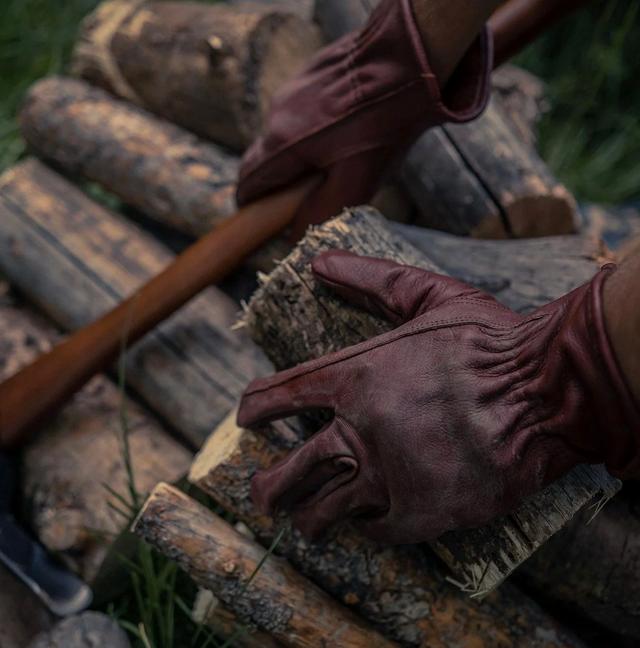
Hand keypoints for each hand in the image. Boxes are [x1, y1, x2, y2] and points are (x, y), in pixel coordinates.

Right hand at [236, 0, 491, 239]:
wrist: (406, 60)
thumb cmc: (382, 127)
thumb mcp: (355, 185)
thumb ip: (318, 214)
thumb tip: (293, 235)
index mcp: (283, 145)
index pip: (248, 180)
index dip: (249, 201)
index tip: (254, 213)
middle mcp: (278, 114)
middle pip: (264, 155)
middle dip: (274, 179)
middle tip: (296, 193)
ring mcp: (292, 89)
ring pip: (285, 131)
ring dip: (298, 150)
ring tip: (333, 157)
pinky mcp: (309, 72)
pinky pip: (301, 108)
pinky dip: (313, 125)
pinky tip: (343, 127)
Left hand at [238, 251, 639, 544]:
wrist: (547, 390)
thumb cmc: (488, 339)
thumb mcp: (428, 293)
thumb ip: (372, 278)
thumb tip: (320, 262)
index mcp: (353, 376)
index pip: (277, 397)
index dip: (253, 410)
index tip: (247, 420)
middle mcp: (360, 429)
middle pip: (289, 472)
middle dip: (266, 487)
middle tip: (260, 495)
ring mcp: (388, 474)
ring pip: (323, 510)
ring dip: (306, 517)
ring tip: (301, 520)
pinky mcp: (423, 511)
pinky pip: (374, 528)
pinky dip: (362, 526)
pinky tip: (362, 521)